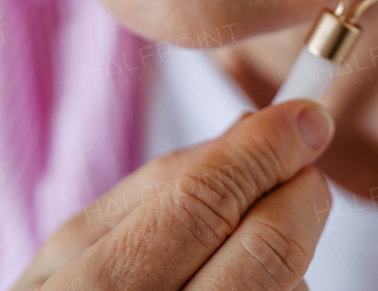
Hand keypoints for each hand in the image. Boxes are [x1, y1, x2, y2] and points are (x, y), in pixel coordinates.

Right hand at [11, 99, 334, 289]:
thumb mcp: (72, 253)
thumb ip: (155, 188)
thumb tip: (253, 131)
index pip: (200, 201)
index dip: (263, 151)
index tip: (305, 118)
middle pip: (266, 251)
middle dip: (301, 194)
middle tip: (306, 170)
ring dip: (288, 259)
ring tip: (238, 258)